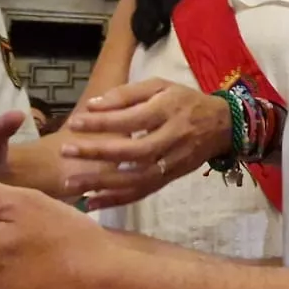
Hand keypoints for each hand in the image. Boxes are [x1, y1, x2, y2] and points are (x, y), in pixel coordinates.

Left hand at [60, 79, 233, 208]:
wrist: (222, 125)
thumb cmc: (184, 101)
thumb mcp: (159, 86)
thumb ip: (126, 94)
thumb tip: (92, 106)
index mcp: (168, 110)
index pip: (131, 119)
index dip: (103, 122)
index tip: (74, 123)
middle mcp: (172, 138)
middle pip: (132, 151)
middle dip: (97, 153)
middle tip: (66, 151)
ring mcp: (172, 163)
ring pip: (137, 178)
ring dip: (103, 184)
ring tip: (72, 185)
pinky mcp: (170, 179)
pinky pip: (142, 192)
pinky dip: (117, 200)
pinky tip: (93, 203)